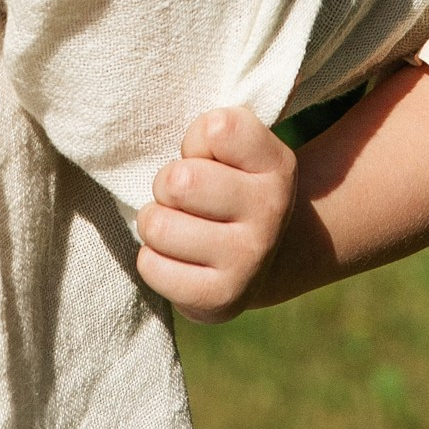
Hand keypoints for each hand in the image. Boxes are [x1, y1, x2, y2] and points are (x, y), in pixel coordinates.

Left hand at [134, 106, 298, 321]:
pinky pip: (152, 267)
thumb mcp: (233, 149)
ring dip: (155, 221)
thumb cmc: (229, 186)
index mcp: (277, 164)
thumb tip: (178, 179)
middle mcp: (271, 211)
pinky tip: (178, 258)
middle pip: (179, 181)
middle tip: (183, 197)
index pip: (217, 129)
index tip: (210, 157)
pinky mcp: (222, 298)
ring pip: (158, 225)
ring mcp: (250, 259)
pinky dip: (153, 259)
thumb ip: (207, 135)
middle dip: (167, 184)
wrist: (262, 257)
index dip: (197, 139)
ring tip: (177, 225)